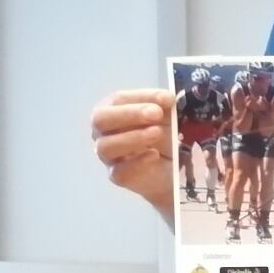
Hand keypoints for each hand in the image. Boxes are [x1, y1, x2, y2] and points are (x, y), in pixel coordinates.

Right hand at [92, 88, 174, 217]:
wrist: (173, 171)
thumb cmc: (165, 138)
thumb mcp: (168, 119)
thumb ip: (165, 108)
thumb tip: (168, 99)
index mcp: (113, 111)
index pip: (119, 99)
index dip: (143, 96)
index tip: (168, 99)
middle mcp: (104, 132)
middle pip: (101, 119)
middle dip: (129, 114)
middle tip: (156, 113)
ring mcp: (108, 156)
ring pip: (106, 146)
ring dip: (133, 137)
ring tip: (157, 133)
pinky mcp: (118, 176)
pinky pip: (119, 171)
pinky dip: (137, 162)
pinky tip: (154, 155)